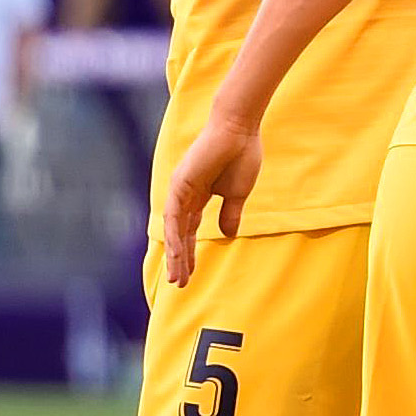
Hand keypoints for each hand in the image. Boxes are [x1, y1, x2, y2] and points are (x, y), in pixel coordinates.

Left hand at [158, 109, 263, 280]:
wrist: (240, 130)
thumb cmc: (241, 155)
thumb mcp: (237, 194)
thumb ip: (230, 214)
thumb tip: (227, 235)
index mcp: (197, 195)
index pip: (189, 231)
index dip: (190, 253)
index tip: (190, 275)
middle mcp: (184, 194)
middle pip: (179, 234)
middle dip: (180, 260)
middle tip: (180, 284)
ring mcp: (179, 189)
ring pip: (174, 230)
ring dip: (176, 256)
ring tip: (177, 279)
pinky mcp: (179, 184)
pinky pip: (175, 217)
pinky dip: (175, 238)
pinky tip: (177, 257)